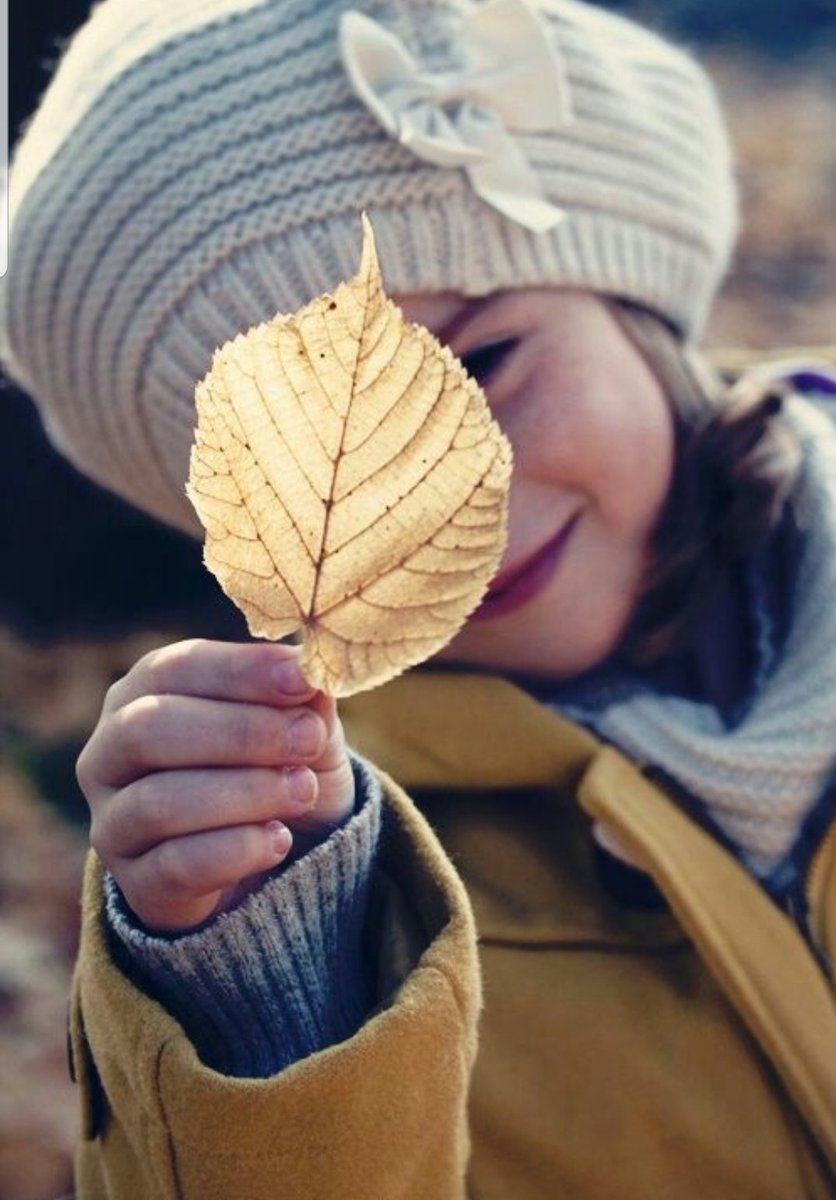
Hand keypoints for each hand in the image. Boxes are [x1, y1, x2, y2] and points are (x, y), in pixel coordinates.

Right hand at [76, 639, 354, 932]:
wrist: (280, 855)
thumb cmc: (280, 767)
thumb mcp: (304, 725)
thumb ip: (305, 701)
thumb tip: (313, 678)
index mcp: (146, 692)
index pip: (176, 668)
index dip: (239, 671)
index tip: (300, 679)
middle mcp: (112, 752)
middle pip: (149, 729)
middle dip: (239, 732)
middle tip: (308, 739)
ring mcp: (114, 821)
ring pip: (157, 801)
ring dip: (244, 792)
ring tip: (302, 790)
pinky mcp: (136, 884)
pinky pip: (173, 866)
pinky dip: (235, 851)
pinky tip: (279, 840)